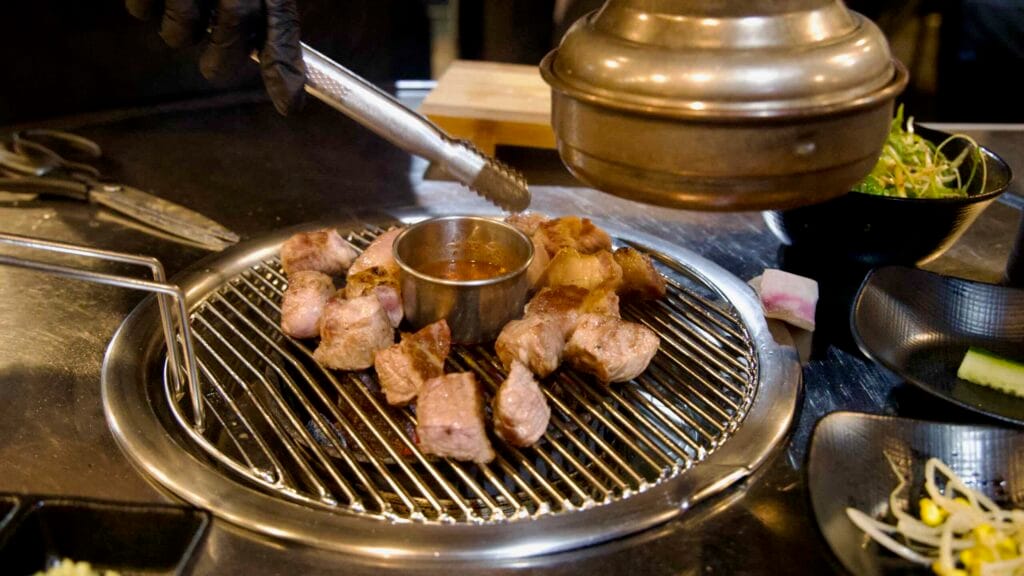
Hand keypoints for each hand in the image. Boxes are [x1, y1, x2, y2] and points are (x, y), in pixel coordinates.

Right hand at [125, 0, 305, 115]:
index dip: (284, 70)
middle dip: (220, 60)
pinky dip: (145, 5)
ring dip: (178, 28)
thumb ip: (268, 12)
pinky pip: (140, 8)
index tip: (289, 106)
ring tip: (183, 0)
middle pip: (229, 37)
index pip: (279, 25)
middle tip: (215, 64)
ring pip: (179, 30)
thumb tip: (287, 86)